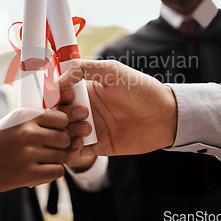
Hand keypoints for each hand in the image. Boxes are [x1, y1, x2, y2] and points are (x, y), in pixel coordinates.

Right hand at [0, 108, 69, 192]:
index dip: (60, 127)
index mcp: (25, 115)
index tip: (52, 133)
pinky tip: (40, 170)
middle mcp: (27, 132)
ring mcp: (28, 154)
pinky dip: (52, 172)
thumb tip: (70, 120)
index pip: (61, 118)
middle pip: (64, 137)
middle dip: (60, 145)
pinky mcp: (28, 174)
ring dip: (56, 160)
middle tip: (48, 149)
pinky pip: (57, 172)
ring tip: (42, 160)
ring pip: (62, 155)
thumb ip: (38, 119)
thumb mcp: (14, 121)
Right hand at [58, 59, 177, 157]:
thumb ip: (83, 68)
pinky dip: (71, 150)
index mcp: (86, 89)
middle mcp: (85, 108)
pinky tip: (82, 144)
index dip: (56, 95)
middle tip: (83, 113)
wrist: (165, 116)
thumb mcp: (112, 70)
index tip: (64, 95)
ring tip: (87, 129)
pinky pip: (75, 151)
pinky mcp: (98, 146)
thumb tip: (58, 79)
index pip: (59, 93)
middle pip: (57, 114)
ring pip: (63, 133)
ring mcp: (90, 128)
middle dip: (63, 115)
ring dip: (67, 132)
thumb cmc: (141, 90)